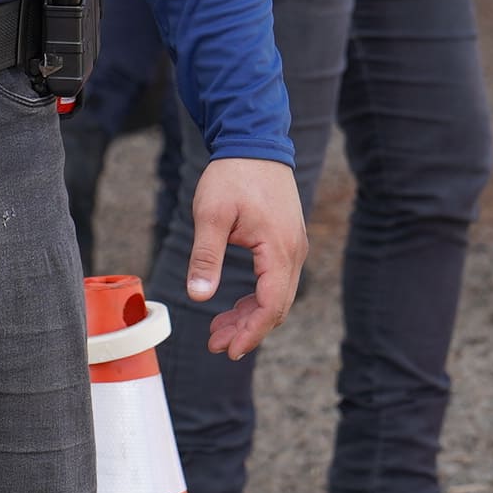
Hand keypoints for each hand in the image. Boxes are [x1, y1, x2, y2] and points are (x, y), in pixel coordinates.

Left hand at [187, 157, 308, 358]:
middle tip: (215, 344)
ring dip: (250, 316)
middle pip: (277, 306)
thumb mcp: (211, 215)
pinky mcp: (286, 240)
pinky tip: (233, 306)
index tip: (228, 350)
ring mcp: (293, 246)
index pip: (271, 304)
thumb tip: (198, 296)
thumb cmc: (233, 175)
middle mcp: (294, 251)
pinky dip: (256, 298)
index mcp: (278, 248)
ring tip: (218, 330)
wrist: (255, 142)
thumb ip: (206, 257)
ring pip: (277, 295)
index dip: (251, 332)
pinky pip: (276, 280)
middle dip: (247, 330)